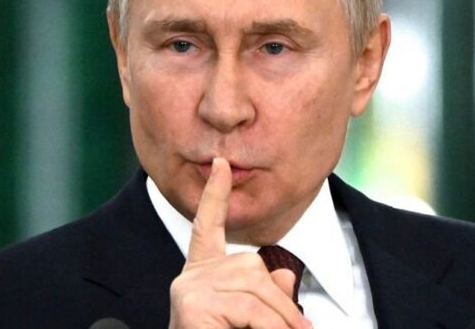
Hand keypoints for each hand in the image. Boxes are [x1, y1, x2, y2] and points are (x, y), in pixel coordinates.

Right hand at [169, 158, 310, 328]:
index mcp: (202, 273)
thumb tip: (286, 278)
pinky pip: (248, 310)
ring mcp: (188, 289)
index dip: (215, 194)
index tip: (221, 163)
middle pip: (253, 268)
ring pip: (255, 291)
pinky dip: (270, 327)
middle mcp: (191, 277)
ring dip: (281, 323)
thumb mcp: (247, 319)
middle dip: (283, 306)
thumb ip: (267, 297)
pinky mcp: (191, 304)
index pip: (208, 226)